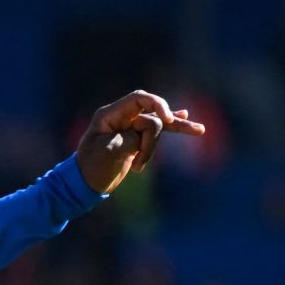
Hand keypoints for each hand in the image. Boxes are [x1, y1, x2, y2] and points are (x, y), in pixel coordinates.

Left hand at [74, 90, 206, 193]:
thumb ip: (131, 138)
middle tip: (138, 164)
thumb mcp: (110, 153)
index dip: (157, 104)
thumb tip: (149, 132)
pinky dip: (171, 126)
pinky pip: (156, 130)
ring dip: (166, 138)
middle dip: (152, 140)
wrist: (84, 186)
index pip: (139, 98)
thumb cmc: (92, 169)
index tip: (169, 120)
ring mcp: (129, 127)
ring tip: (200, 130)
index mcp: (109, 114)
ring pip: (158, 125)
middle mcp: (120, 117)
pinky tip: (185, 117)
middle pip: (151, 116)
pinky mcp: (136, 139)